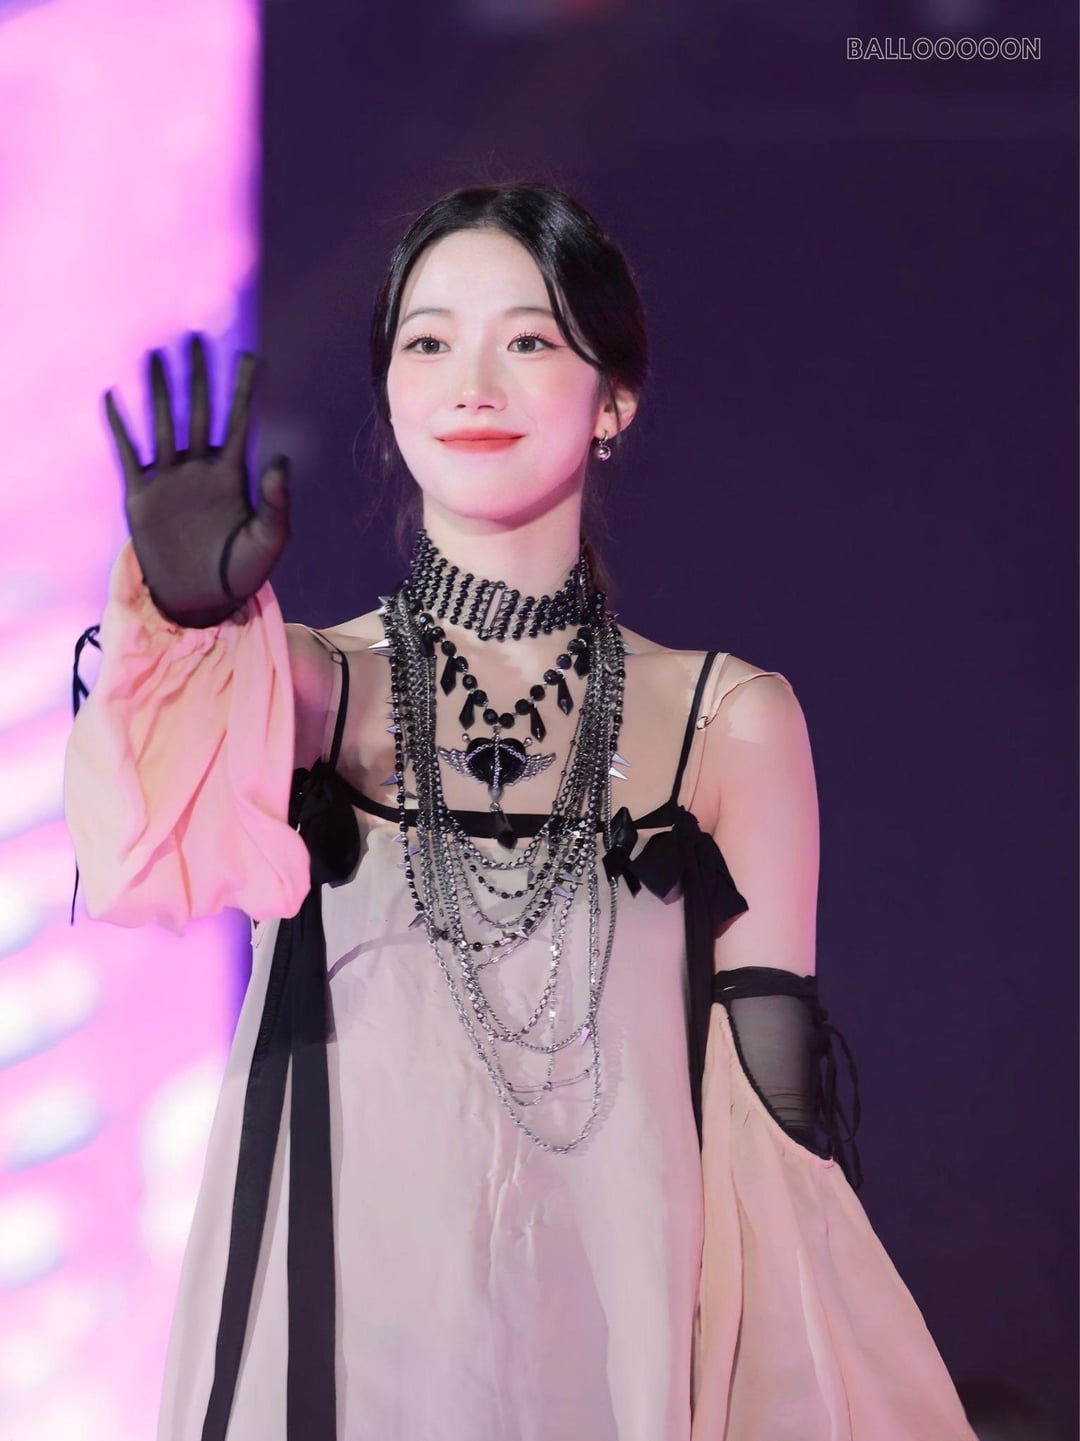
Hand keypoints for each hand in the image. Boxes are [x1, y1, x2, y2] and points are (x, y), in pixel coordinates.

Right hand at [104, 333, 290, 626]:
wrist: (204, 603)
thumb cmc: (243, 573)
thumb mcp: (270, 539)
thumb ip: (277, 502)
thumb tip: (281, 460)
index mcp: (233, 476)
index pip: (239, 423)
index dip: (244, 391)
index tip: (251, 357)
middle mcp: (200, 470)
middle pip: (199, 412)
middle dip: (199, 377)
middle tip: (196, 338)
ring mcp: (170, 481)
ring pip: (164, 424)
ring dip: (159, 391)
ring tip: (154, 355)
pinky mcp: (141, 498)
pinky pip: (129, 455)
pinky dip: (120, 427)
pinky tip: (113, 397)